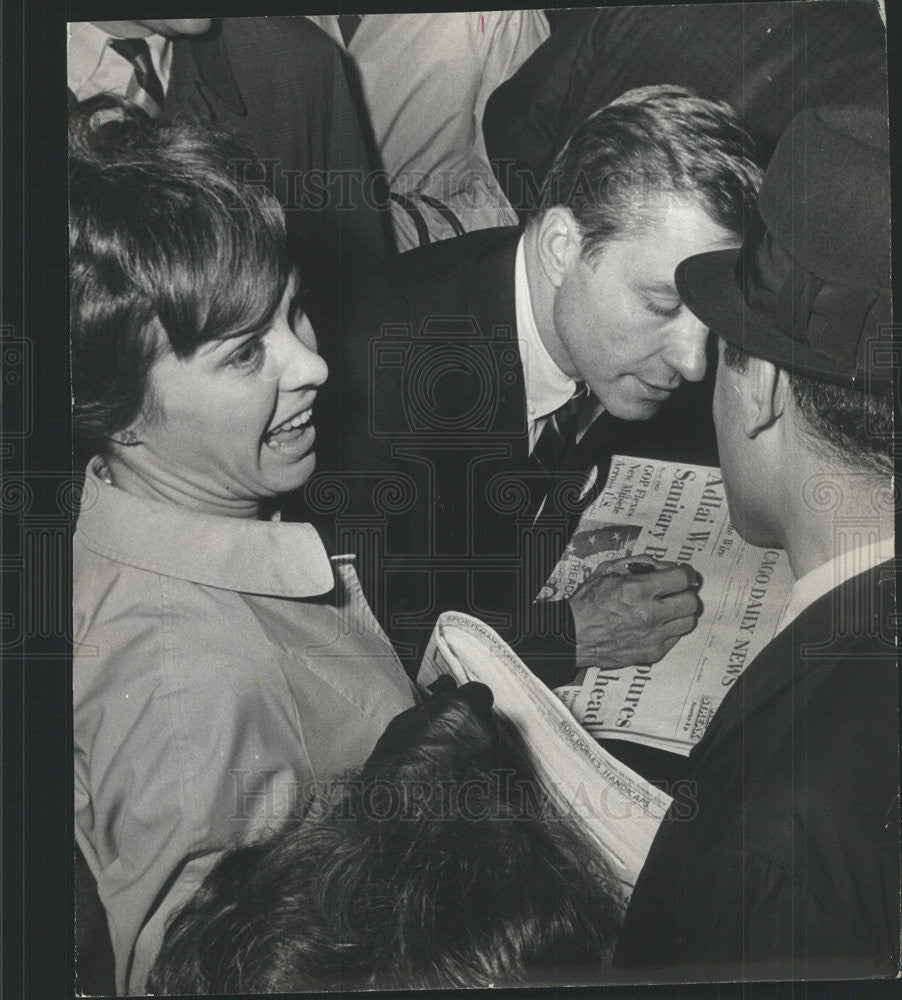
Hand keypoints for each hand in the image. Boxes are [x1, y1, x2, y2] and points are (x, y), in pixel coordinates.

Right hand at [567, 557, 700, 669]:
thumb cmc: (589, 602)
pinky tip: (654, 624)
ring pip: (688, 621)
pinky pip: (675, 638)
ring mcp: (653, 636)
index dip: (686, 574)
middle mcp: (649, 614)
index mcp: (638, 590)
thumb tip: (667, 566)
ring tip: (665, 608)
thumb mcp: (609, 570)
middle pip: (691, 602)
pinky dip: (669, 629)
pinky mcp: (652, 653)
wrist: (574, 635)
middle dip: (685, 593)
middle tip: (675, 592)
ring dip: (680, 612)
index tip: (685, 574)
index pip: (682, 579)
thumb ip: (641, 563)